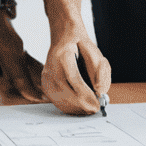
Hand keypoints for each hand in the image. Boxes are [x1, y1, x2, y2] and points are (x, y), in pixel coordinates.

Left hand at [0, 5, 43, 100]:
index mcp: (6, 51)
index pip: (18, 75)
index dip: (27, 90)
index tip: (38, 101)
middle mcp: (16, 51)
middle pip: (27, 75)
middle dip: (35, 90)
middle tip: (46, 104)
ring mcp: (18, 49)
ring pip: (27, 70)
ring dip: (34, 83)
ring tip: (44, 98)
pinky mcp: (17, 49)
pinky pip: (24, 65)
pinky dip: (29, 75)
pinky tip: (33, 84)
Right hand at [40, 0, 110, 115]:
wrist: (63, 36)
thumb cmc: (80, 43)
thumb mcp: (95, 52)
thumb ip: (100, 71)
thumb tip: (100, 91)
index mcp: (63, 54)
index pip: (74, 79)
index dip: (86, 94)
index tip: (98, 103)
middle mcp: (51, 65)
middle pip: (65, 92)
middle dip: (81, 104)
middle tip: (95, 109)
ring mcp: (46, 75)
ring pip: (60, 99)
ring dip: (75, 108)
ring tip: (88, 109)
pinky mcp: (45, 83)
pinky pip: (56, 100)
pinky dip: (68, 107)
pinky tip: (79, 107)